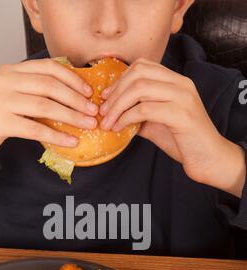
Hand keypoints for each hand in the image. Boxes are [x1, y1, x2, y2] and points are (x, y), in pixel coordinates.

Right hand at [0, 59, 98, 163]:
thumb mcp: (12, 93)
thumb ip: (34, 89)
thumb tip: (73, 95)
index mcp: (10, 71)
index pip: (47, 67)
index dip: (72, 79)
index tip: (88, 91)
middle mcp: (4, 81)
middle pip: (49, 86)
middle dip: (76, 99)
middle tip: (93, 111)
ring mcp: (0, 101)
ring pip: (45, 107)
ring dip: (71, 117)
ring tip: (88, 125)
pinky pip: (36, 130)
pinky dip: (57, 136)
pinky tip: (71, 142)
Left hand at [99, 58, 245, 196]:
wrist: (209, 159)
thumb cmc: (184, 142)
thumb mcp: (157, 123)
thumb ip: (139, 113)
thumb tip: (113, 112)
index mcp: (177, 81)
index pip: (143, 66)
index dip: (119, 79)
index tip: (106, 97)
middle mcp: (181, 84)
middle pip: (138, 74)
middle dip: (115, 92)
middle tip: (103, 112)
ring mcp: (183, 98)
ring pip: (140, 89)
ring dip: (117, 106)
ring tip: (108, 122)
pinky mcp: (181, 116)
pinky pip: (145, 109)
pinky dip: (126, 118)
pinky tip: (120, 128)